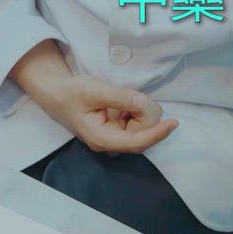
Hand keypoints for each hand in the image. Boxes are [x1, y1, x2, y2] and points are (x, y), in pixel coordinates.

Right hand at [51, 74, 178, 154]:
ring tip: (125, 96)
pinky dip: (137, 108)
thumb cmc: (73, 93)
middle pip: (142, 134)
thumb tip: (143, 104)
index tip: (173, 123)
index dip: (156, 134)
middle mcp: (111, 143)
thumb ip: (119, 98)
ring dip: (141, 109)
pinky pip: (137, 121)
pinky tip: (125, 100)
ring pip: (142, 127)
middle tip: (133, 94)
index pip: (136, 142)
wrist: (59, 93)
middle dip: (145, 113)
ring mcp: (115, 136)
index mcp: (102, 139)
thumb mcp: (94, 90)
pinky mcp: (118, 128)